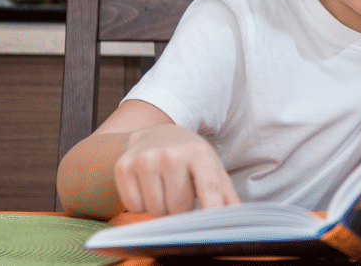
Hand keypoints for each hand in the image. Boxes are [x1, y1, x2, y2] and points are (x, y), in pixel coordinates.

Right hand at [113, 124, 239, 215]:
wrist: (154, 134)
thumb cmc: (189, 156)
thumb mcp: (212, 166)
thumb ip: (226, 193)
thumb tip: (236, 217)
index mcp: (200, 153)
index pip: (209, 190)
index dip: (212, 211)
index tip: (214, 227)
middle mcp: (172, 154)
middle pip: (179, 208)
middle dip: (181, 209)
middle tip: (180, 192)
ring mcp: (146, 160)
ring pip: (156, 211)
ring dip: (161, 208)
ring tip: (165, 188)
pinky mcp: (124, 167)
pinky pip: (134, 207)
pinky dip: (140, 204)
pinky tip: (147, 186)